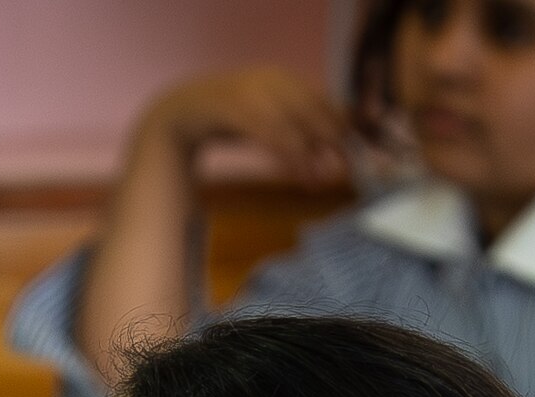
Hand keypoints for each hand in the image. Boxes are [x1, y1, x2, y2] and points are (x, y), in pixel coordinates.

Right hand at [147, 66, 354, 184]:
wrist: (180, 112)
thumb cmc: (230, 119)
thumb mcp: (269, 120)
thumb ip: (298, 129)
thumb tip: (332, 149)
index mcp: (282, 78)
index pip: (322, 99)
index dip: (341, 125)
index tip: (354, 152)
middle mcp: (269, 79)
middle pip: (312, 110)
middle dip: (331, 140)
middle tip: (344, 169)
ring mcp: (249, 92)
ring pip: (291, 126)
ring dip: (309, 156)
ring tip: (319, 180)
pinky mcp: (231, 110)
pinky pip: (269, 135)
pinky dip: (288, 158)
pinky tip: (299, 176)